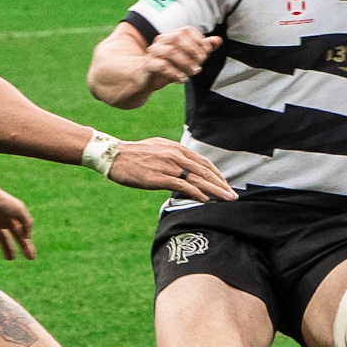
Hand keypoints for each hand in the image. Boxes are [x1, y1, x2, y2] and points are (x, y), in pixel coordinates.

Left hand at [0, 188, 34, 260]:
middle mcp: (0, 222)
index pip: (21, 235)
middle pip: (6, 238)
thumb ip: (27, 223)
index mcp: (12, 218)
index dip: (27, 246)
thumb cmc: (0, 201)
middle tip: (11, 259)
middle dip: (9, 248)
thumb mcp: (18, 210)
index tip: (31, 258)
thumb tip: (27, 237)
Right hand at [106, 138, 236, 201]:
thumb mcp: (159, 147)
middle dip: (221, 184)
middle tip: (232, 195)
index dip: (217, 174)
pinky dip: (196, 192)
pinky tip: (205, 199)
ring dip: (214, 190)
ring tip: (226, 198)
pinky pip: (182, 186)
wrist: (113, 155)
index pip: (203, 162)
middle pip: (205, 171)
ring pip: (197, 179)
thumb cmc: (135, 153)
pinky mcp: (159, 177)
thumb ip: (174, 154)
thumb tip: (187, 163)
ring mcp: (168, 166)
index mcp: (177, 149)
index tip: (225, 184)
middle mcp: (176, 156)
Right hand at [144, 27, 220, 85]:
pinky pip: (161, 65)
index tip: (205, 54)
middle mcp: (161, 40)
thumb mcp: (189, 58)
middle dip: (193, 50)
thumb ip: (203, 49)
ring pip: (170, 51)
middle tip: (200, 63)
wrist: (147, 78)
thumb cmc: (170, 65)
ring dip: (186, 63)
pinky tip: (182, 79)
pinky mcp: (147, 64)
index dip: (198, 41)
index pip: (186, 30)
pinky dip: (175, 73)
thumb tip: (218, 40)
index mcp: (171, 36)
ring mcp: (153, 51)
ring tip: (193, 72)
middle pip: (177, 37)